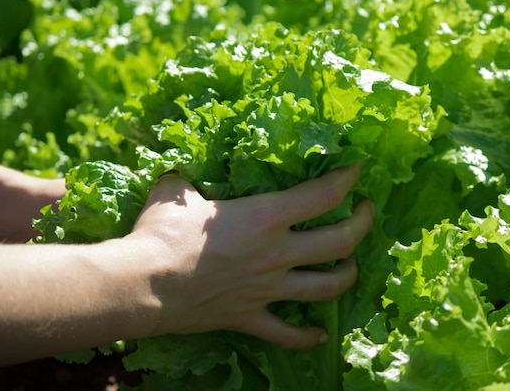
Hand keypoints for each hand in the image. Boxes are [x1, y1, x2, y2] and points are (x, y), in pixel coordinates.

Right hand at [128, 164, 373, 349]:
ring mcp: (268, 290)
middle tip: (366, 212)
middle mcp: (276, 254)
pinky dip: (307, 337)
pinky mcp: (250, 317)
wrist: (143, 286)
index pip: (322, 195)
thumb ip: (188, 182)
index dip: (346, 181)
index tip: (355, 172)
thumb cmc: (161, 234)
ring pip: (326, 287)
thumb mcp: (176, 192)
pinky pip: (287, 334)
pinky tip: (321, 336)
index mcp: (264, 217)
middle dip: (362, 225)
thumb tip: (181, 177)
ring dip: (346, 275)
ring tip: (352, 265)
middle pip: (340, 242)